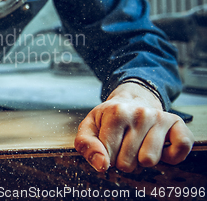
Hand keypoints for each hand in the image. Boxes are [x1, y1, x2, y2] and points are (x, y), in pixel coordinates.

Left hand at [74, 80, 193, 171]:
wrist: (132, 102)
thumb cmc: (109, 118)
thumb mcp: (90, 126)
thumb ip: (86, 145)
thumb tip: (102, 165)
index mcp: (116, 112)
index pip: (108, 155)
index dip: (106, 155)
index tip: (108, 143)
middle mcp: (140, 113)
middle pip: (127, 162)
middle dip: (122, 159)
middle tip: (123, 143)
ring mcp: (160, 118)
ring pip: (149, 161)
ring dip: (141, 159)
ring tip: (138, 143)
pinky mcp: (178, 124)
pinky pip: (180, 150)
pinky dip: (170, 157)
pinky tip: (160, 147)